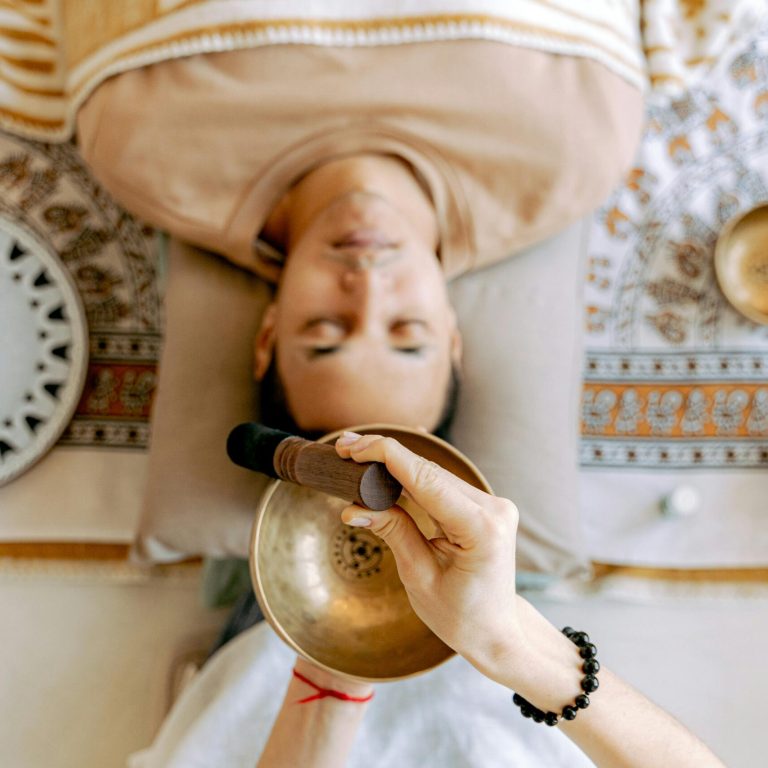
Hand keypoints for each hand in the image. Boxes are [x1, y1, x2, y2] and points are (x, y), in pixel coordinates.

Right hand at [335, 432, 523, 677]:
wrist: (496, 631)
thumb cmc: (461, 615)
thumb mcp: (419, 577)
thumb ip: (393, 532)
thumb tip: (353, 508)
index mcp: (481, 529)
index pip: (427, 480)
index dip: (388, 457)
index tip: (355, 447)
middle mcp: (493, 509)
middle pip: (429, 472)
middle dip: (384, 456)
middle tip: (344, 448)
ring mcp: (492, 505)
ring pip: (434, 475)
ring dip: (395, 464)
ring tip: (356, 455)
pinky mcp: (484, 507)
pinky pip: (442, 485)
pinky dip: (410, 478)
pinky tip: (383, 468)